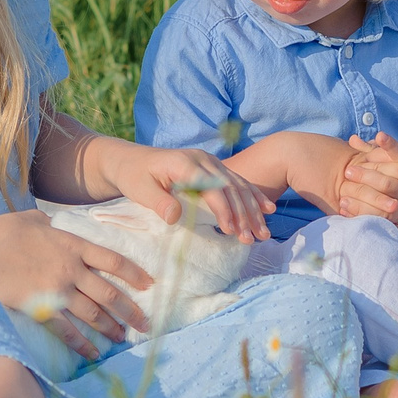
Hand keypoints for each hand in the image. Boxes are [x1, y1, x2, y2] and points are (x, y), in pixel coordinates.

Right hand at [0, 210, 150, 359]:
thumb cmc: (4, 231)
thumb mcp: (34, 220)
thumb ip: (50, 224)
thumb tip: (51, 223)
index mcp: (73, 245)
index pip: (113, 261)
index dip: (134, 274)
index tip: (148, 285)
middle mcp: (72, 269)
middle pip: (110, 293)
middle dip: (130, 310)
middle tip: (144, 323)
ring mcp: (58, 291)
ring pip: (94, 314)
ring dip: (111, 328)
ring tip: (122, 338)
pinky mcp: (42, 309)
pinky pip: (68, 331)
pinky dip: (83, 344)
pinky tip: (93, 353)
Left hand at [100, 141, 276, 241]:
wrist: (130, 159)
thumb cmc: (133, 176)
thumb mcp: (139, 189)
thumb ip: (158, 202)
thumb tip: (174, 216)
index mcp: (185, 163)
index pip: (211, 186)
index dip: (223, 208)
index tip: (230, 230)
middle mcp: (202, 159)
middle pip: (229, 186)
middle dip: (243, 213)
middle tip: (251, 238)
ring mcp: (210, 162)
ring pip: (238, 185)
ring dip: (252, 209)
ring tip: (264, 232)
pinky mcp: (213, 168)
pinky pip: (237, 182)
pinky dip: (253, 196)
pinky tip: (268, 209)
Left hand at [334, 132, 397, 222]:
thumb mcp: (390, 167)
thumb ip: (371, 152)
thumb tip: (352, 138)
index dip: (390, 145)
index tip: (380, 135)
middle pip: (387, 180)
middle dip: (366, 176)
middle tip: (348, 171)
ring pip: (383, 200)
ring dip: (361, 198)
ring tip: (342, 195)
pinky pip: (379, 218)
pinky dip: (361, 213)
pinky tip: (345, 209)